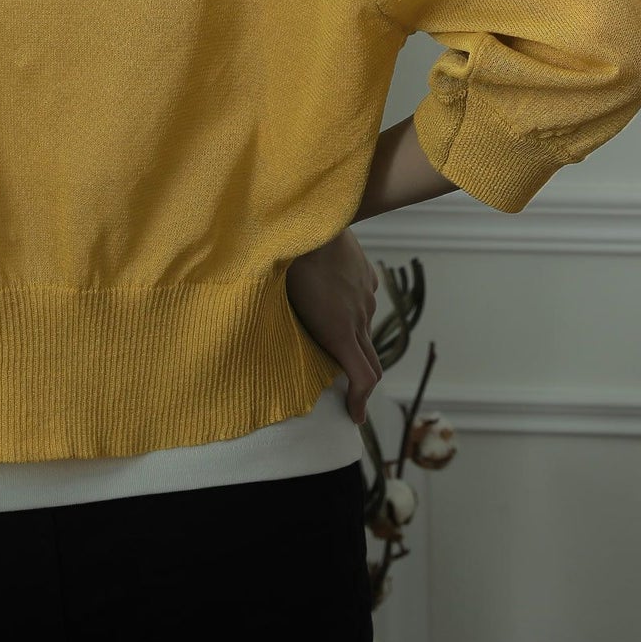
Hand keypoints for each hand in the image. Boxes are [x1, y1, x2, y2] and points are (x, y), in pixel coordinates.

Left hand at [284, 228, 382, 424]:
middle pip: (372, 360)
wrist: (311, 224)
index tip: (355, 418)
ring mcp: (365, 296)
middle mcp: (359, 317)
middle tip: (350, 393)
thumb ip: (288, 332)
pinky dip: (352, 308)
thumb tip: (268, 348)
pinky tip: (334, 298)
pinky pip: (362, 299)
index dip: (361, 402)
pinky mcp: (366, 276)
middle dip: (363, 381)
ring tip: (329, 334)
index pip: (364, 378)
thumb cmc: (287, 267)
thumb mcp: (283, 307)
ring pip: (363, 326)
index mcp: (339, 332)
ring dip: (351, 337)